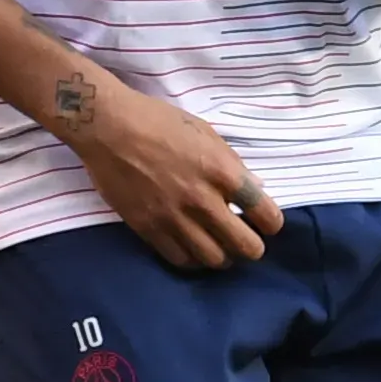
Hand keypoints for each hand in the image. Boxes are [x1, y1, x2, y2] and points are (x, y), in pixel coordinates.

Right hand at [56, 69, 278, 269]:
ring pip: (214, 260)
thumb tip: (253, 190)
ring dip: (222, 256)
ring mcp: (175, 218)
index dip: (272, 224)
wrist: (109, 127)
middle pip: (246, 247)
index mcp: (223, 171)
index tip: (267, 224)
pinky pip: (180, 260)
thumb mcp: (205, 132)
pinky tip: (192, 250)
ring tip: (219, 248)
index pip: (266, 213)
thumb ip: (231, 164)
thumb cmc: (158, 121)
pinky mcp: (149, 229)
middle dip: (252, 248)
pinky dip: (192, 260)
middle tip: (246, 242)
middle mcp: (203, 200)